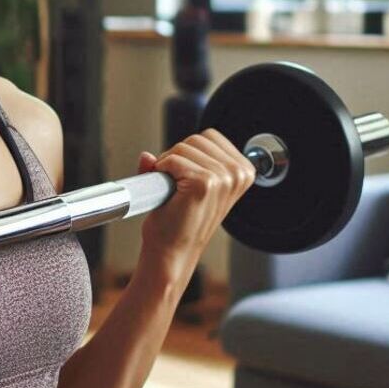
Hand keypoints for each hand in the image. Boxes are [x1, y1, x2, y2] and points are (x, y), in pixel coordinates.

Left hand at [136, 129, 256, 279]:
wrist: (171, 251)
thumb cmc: (179, 223)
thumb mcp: (188, 185)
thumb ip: (176, 162)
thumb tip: (146, 156)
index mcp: (243, 172)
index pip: (210, 136)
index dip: (189, 152)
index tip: (185, 174)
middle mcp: (238, 174)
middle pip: (196, 139)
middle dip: (177, 156)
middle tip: (174, 183)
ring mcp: (222, 179)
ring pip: (183, 147)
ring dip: (167, 164)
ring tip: (171, 189)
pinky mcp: (203, 183)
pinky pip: (172, 159)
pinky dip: (162, 170)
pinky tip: (166, 190)